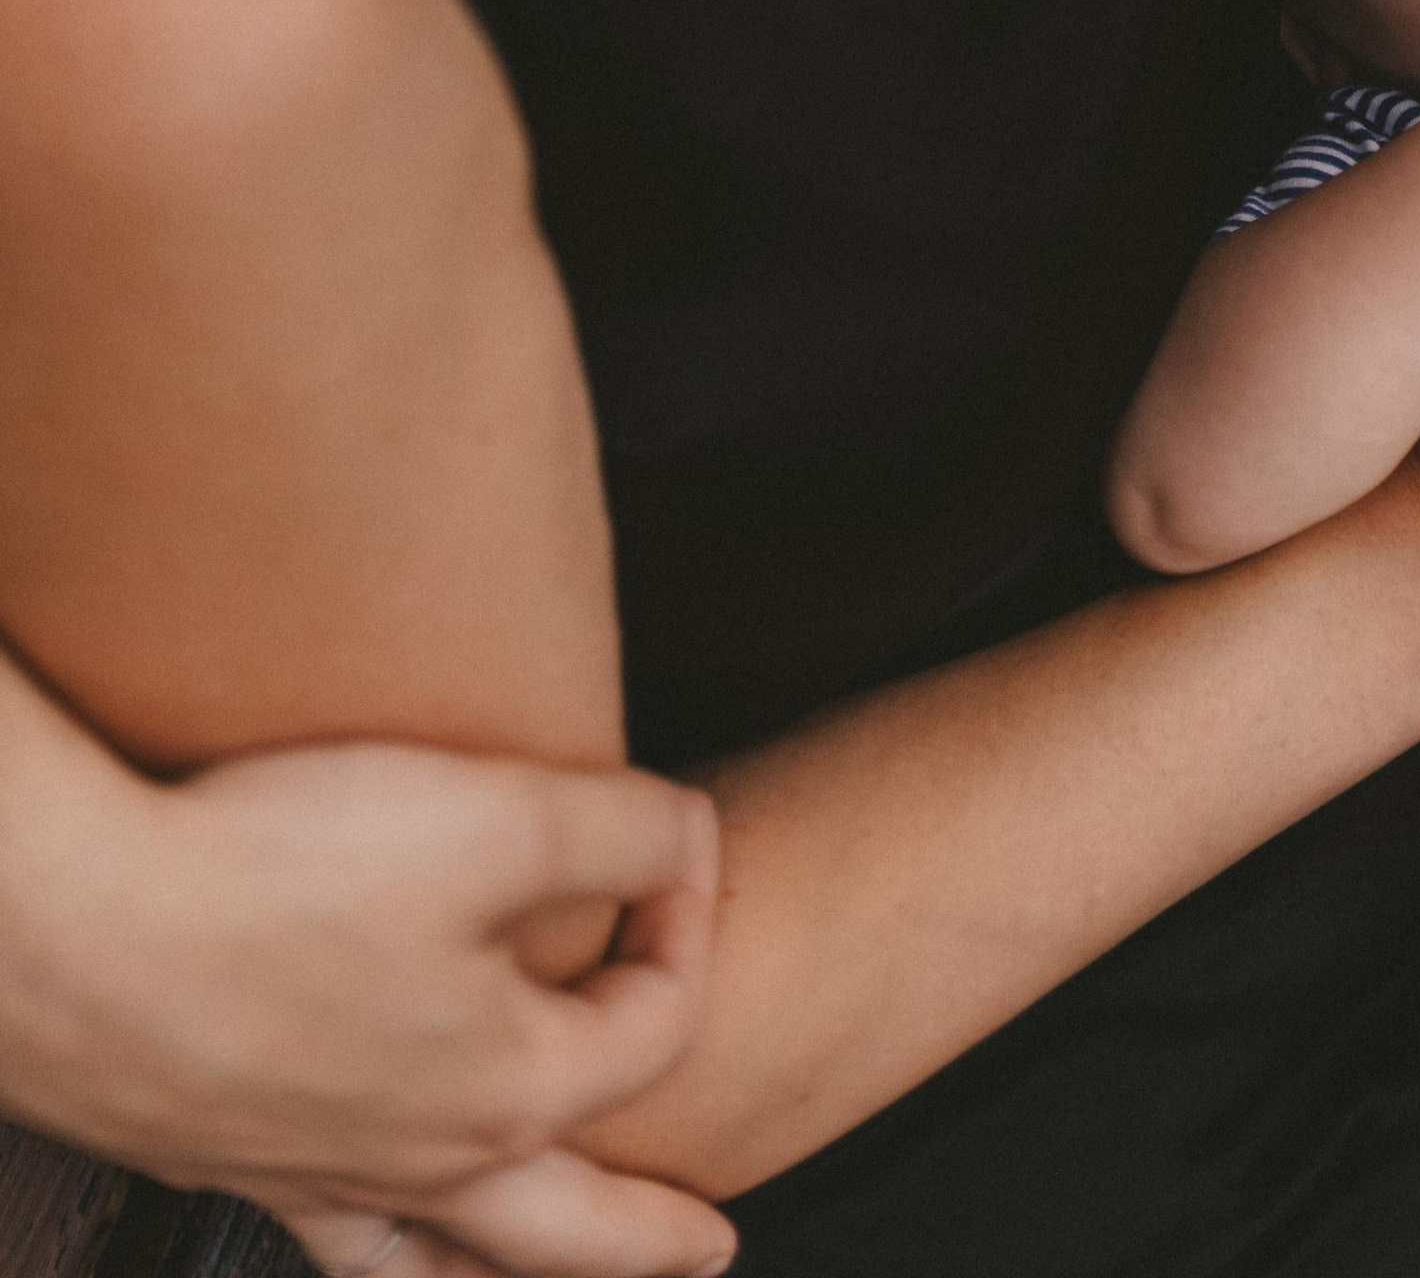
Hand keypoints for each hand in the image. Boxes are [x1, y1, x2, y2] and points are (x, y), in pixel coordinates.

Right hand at [0, 730, 730, 1273]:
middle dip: (653, 1234)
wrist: (79, 926)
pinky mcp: (228, 1155)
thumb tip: (691, 840)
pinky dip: (376, 1254)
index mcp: (511, 1092)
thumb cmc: (284, 870)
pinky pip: (329, 1238)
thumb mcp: (497, 814)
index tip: (675, 833)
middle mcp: (424, 1164)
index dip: (688, 909)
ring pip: (438, 1263)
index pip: (659, 1020)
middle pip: (576, 1229)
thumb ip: (624, 828)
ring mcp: (318, 1174)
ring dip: (502, 1274)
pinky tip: (371, 1234)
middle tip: (714, 1250)